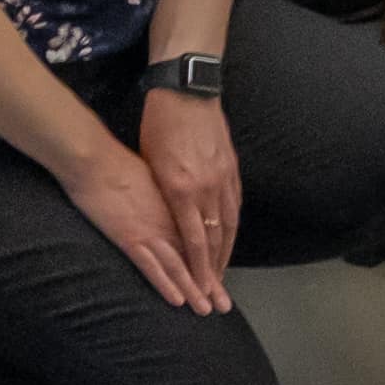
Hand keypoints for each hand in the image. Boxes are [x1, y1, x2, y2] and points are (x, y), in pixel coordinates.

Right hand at [66, 122, 234, 315]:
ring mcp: (151, 231)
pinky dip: (166, 285)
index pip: (199, 240)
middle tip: (224, 305)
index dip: (210, 263)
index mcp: (176, 205)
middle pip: (195, 257)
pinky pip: (151, 267)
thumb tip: (170, 203)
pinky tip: (178, 300)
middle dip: (209, 283)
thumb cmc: (118, 162)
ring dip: (194, 290)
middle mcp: (170, 221)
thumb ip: (165, 195)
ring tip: (206, 310)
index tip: (220, 280)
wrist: (94, 158)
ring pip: (178, 266)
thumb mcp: (153, 176)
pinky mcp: (130, 238)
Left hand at [138, 81, 243, 298]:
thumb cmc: (158, 124)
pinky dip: (233, 226)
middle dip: (216, 270)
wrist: (186, 89)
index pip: (194, 242)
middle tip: (216, 295)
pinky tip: (230, 237)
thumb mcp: (149, 163)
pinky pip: (235, 204)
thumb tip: (166, 222)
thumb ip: (160, 195)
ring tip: (223, 274)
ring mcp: (223, 177)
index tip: (200, 291)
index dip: (198, 270)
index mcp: (183, 190)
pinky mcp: (231, 167)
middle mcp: (207, 188)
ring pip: (229, 224)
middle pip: (216, 239)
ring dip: (227, 252)